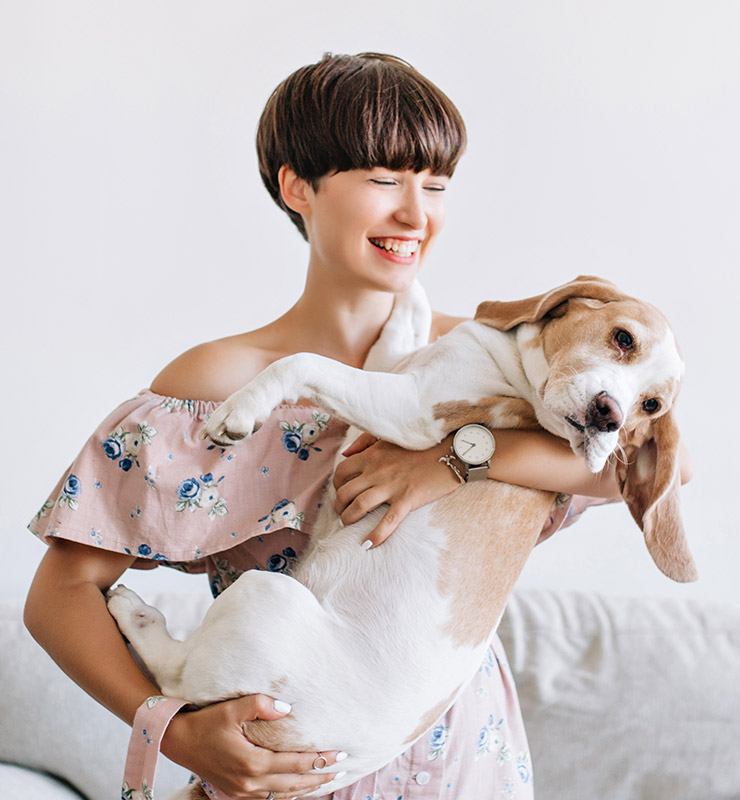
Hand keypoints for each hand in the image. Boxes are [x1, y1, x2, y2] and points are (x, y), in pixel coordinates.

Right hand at [161, 694, 345, 798]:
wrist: (177, 741)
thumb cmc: (204, 723)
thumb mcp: (230, 709)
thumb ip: (260, 705)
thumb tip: (287, 708)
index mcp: (252, 763)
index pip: (296, 763)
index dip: (319, 759)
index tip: (340, 752)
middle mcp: (250, 783)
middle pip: (294, 784)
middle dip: (319, 776)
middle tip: (341, 767)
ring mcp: (243, 792)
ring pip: (283, 794)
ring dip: (307, 788)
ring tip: (326, 780)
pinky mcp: (237, 792)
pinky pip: (270, 796)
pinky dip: (288, 792)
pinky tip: (297, 786)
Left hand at [333, 433, 459, 547]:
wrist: (450, 451)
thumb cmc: (420, 444)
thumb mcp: (388, 436)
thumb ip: (364, 442)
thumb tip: (345, 453)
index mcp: (372, 455)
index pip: (341, 471)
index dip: (337, 484)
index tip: (342, 491)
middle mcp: (377, 471)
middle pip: (345, 492)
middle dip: (339, 505)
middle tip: (342, 511)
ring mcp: (391, 486)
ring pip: (359, 506)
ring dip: (348, 518)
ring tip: (348, 524)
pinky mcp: (407, 499)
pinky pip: (388, 521)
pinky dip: (376, 534)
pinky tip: (368, 544)